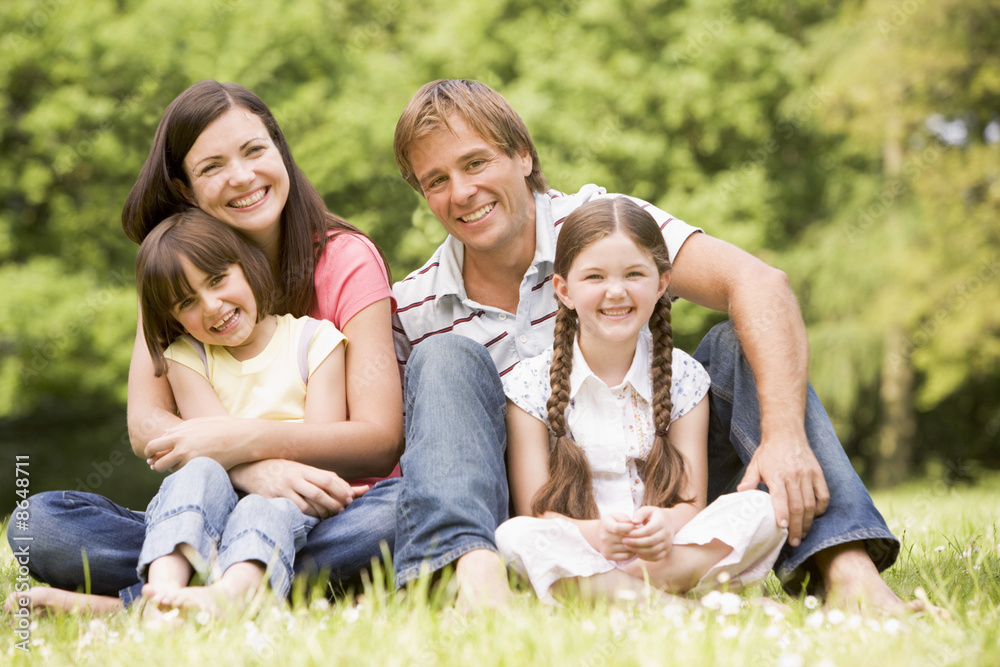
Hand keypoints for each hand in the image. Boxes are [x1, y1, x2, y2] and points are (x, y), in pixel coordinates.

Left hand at [144, 416, 244, 471]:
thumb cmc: (224, 428)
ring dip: (172, 471)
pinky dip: (185, 475)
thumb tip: (165, 433)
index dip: (151, 453)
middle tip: (159, 466)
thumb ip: (180, 428)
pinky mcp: (199, 468)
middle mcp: (181, 446)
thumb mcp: (200, 422)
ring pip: (170, 471)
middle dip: (156, 465)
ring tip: (181, 468)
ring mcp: (189, 458)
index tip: (153, 457)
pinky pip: (184, 476)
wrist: (242, 437)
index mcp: (179, 433)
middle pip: (156, 462)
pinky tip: (192, 471)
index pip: (153, 445)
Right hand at [228, 459, 366, 518]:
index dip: (341, 489)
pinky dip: (308, 516)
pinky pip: (295, 511)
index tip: (350, 497)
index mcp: (302, 468)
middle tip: (343, 508)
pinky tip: (315, 517)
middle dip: (334, 502)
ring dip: (323, 512)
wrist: (250, 470)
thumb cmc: (282, 470)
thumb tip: (346, 486)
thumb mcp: (300, 468)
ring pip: (308, 504)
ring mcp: (282, 489)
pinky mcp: (273, 500)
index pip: (327, 478)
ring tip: (331, 514)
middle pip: (320, 492)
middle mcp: (293, 477)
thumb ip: (320, 476)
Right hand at [598, 513, 635, 560]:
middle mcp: (604, 538)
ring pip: (627, 548)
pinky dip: (632, 552)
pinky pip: (626, 556)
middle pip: (624, 539)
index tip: (633, 526)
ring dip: (634, 544)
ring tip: (635, 540)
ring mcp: (606, 548)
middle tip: (637, 533)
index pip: (617, 528)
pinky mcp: (609, 556)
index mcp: (605, 525)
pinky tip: (631, 547)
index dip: (628, 527)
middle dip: (634, 536)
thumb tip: (631, 523)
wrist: (598, 535)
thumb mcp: (616, 516)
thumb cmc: (612, 523)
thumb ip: (624, 518)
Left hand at [622, 506, 673, 560]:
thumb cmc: (654, 516)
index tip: (626, 534)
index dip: (636, 533)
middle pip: (650, 541)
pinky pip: (656, 557)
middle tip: (624, 541)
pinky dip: (646, 557)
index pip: (648, 530)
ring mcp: (667, 544)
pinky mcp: (666, 551)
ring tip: (628, 547)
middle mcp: (666, 534)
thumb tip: (633, 522)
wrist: (669, 522)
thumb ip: (639, 514)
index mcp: (661, 522)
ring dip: (639, 550)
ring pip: (653, 550)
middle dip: (635, 543)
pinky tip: (636, 552)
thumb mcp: (647, 510)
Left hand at [737, 436, 829, 546]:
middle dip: (797, 527)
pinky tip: (815, 517)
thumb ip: (749, 480)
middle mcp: (793, 476)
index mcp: (776, 475)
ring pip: (811, 504)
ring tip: (803, 534)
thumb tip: (740, 493)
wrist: (786, 432)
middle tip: (794, 541)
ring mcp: (807, 475)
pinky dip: (821, 508)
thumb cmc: (769, 451)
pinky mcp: (818, 473)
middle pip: (797, 506)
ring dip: (808, 522)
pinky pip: (823, 495)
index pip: (780, 499)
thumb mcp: (755, 464)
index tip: (783, 529)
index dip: (782, 515)